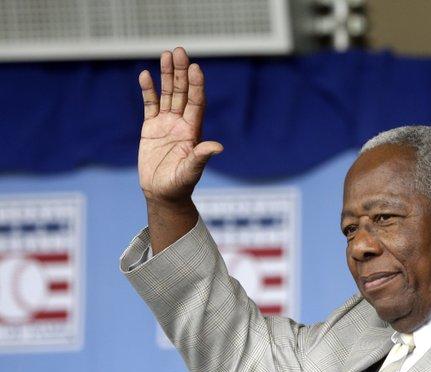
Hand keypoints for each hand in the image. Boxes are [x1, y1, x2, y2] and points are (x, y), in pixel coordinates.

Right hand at [138, 47, 222, 204]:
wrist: (162, 193)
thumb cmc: (179, 185)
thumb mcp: (191, 172)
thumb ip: (201, 157)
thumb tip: (217, 147)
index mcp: (193, 132)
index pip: (196, 103)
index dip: (196, 86)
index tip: (195, 68)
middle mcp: (181, 124)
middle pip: (182, 92)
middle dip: (181, 72)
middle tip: (179, 51)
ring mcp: (166, 124)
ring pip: (167, 94)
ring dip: (166, 75)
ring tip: (166, 54)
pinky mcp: (151, 128)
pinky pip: (150, 105)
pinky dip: (148, 90)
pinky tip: (146, 75)